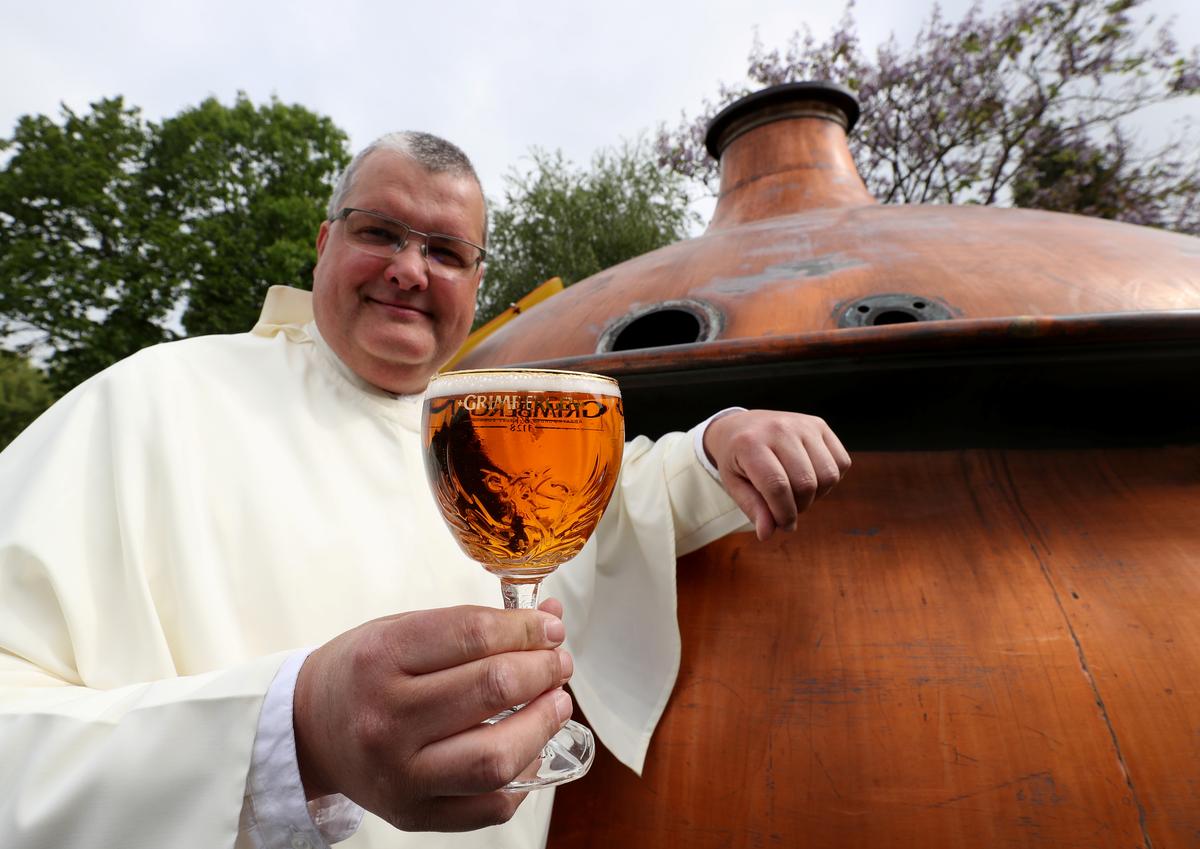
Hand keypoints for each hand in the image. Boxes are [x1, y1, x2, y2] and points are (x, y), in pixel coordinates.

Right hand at [293, 599, 571, 831]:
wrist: (308, 730)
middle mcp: (386, 719)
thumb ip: (475, 626)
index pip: (474, 635)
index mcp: (380, 657)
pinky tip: (529, 748)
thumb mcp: (403, 630)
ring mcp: (400, 774)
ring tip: (556, 703)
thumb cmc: (362, 673)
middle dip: (542, 670)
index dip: (527, 629)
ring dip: (543, 725)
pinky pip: (490, 806)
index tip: (550, 627)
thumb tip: (550, 616)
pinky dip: (525, 775)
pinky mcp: (414, 814)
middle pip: (492, 690)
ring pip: (496, 758)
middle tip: (557, 662)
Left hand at [703, 409, 850, 540]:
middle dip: (799, 506)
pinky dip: (830, 479)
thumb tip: (767, 534)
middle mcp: (779, 429)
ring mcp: (803, 424)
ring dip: (817, 494)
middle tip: (787, 507)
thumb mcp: (734, 484)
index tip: (783, 525)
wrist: (740, 425)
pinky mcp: (819, 425)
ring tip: (798, 492)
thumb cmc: (736, 459)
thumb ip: (752, 508)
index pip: (777, 487)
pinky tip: (811, 477)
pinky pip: (841, 462)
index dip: (784, 514)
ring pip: (828, 475)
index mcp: (750, 443)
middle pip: (806, 483)